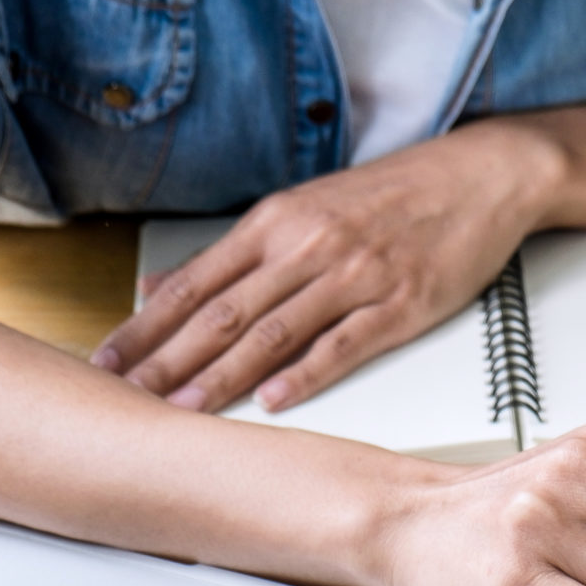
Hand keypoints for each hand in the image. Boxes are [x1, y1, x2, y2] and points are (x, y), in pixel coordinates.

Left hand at [93, 118, 567, 411]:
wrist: (479, 176)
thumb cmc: (393, 197)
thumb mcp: (306, 211)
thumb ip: (237, 255)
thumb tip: (164, 288)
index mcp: (277, 222)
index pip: (193, 284)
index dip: (145, 327)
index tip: (107, 362)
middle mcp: (308, 246)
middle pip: (223, 312)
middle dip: (168, 360)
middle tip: (127, 398)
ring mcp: (355, 274)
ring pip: (274, 331)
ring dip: (224, 375)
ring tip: (184, 409)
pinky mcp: (402, 301)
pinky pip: (344, 342)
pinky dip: (306, 372)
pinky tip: (275, 397)